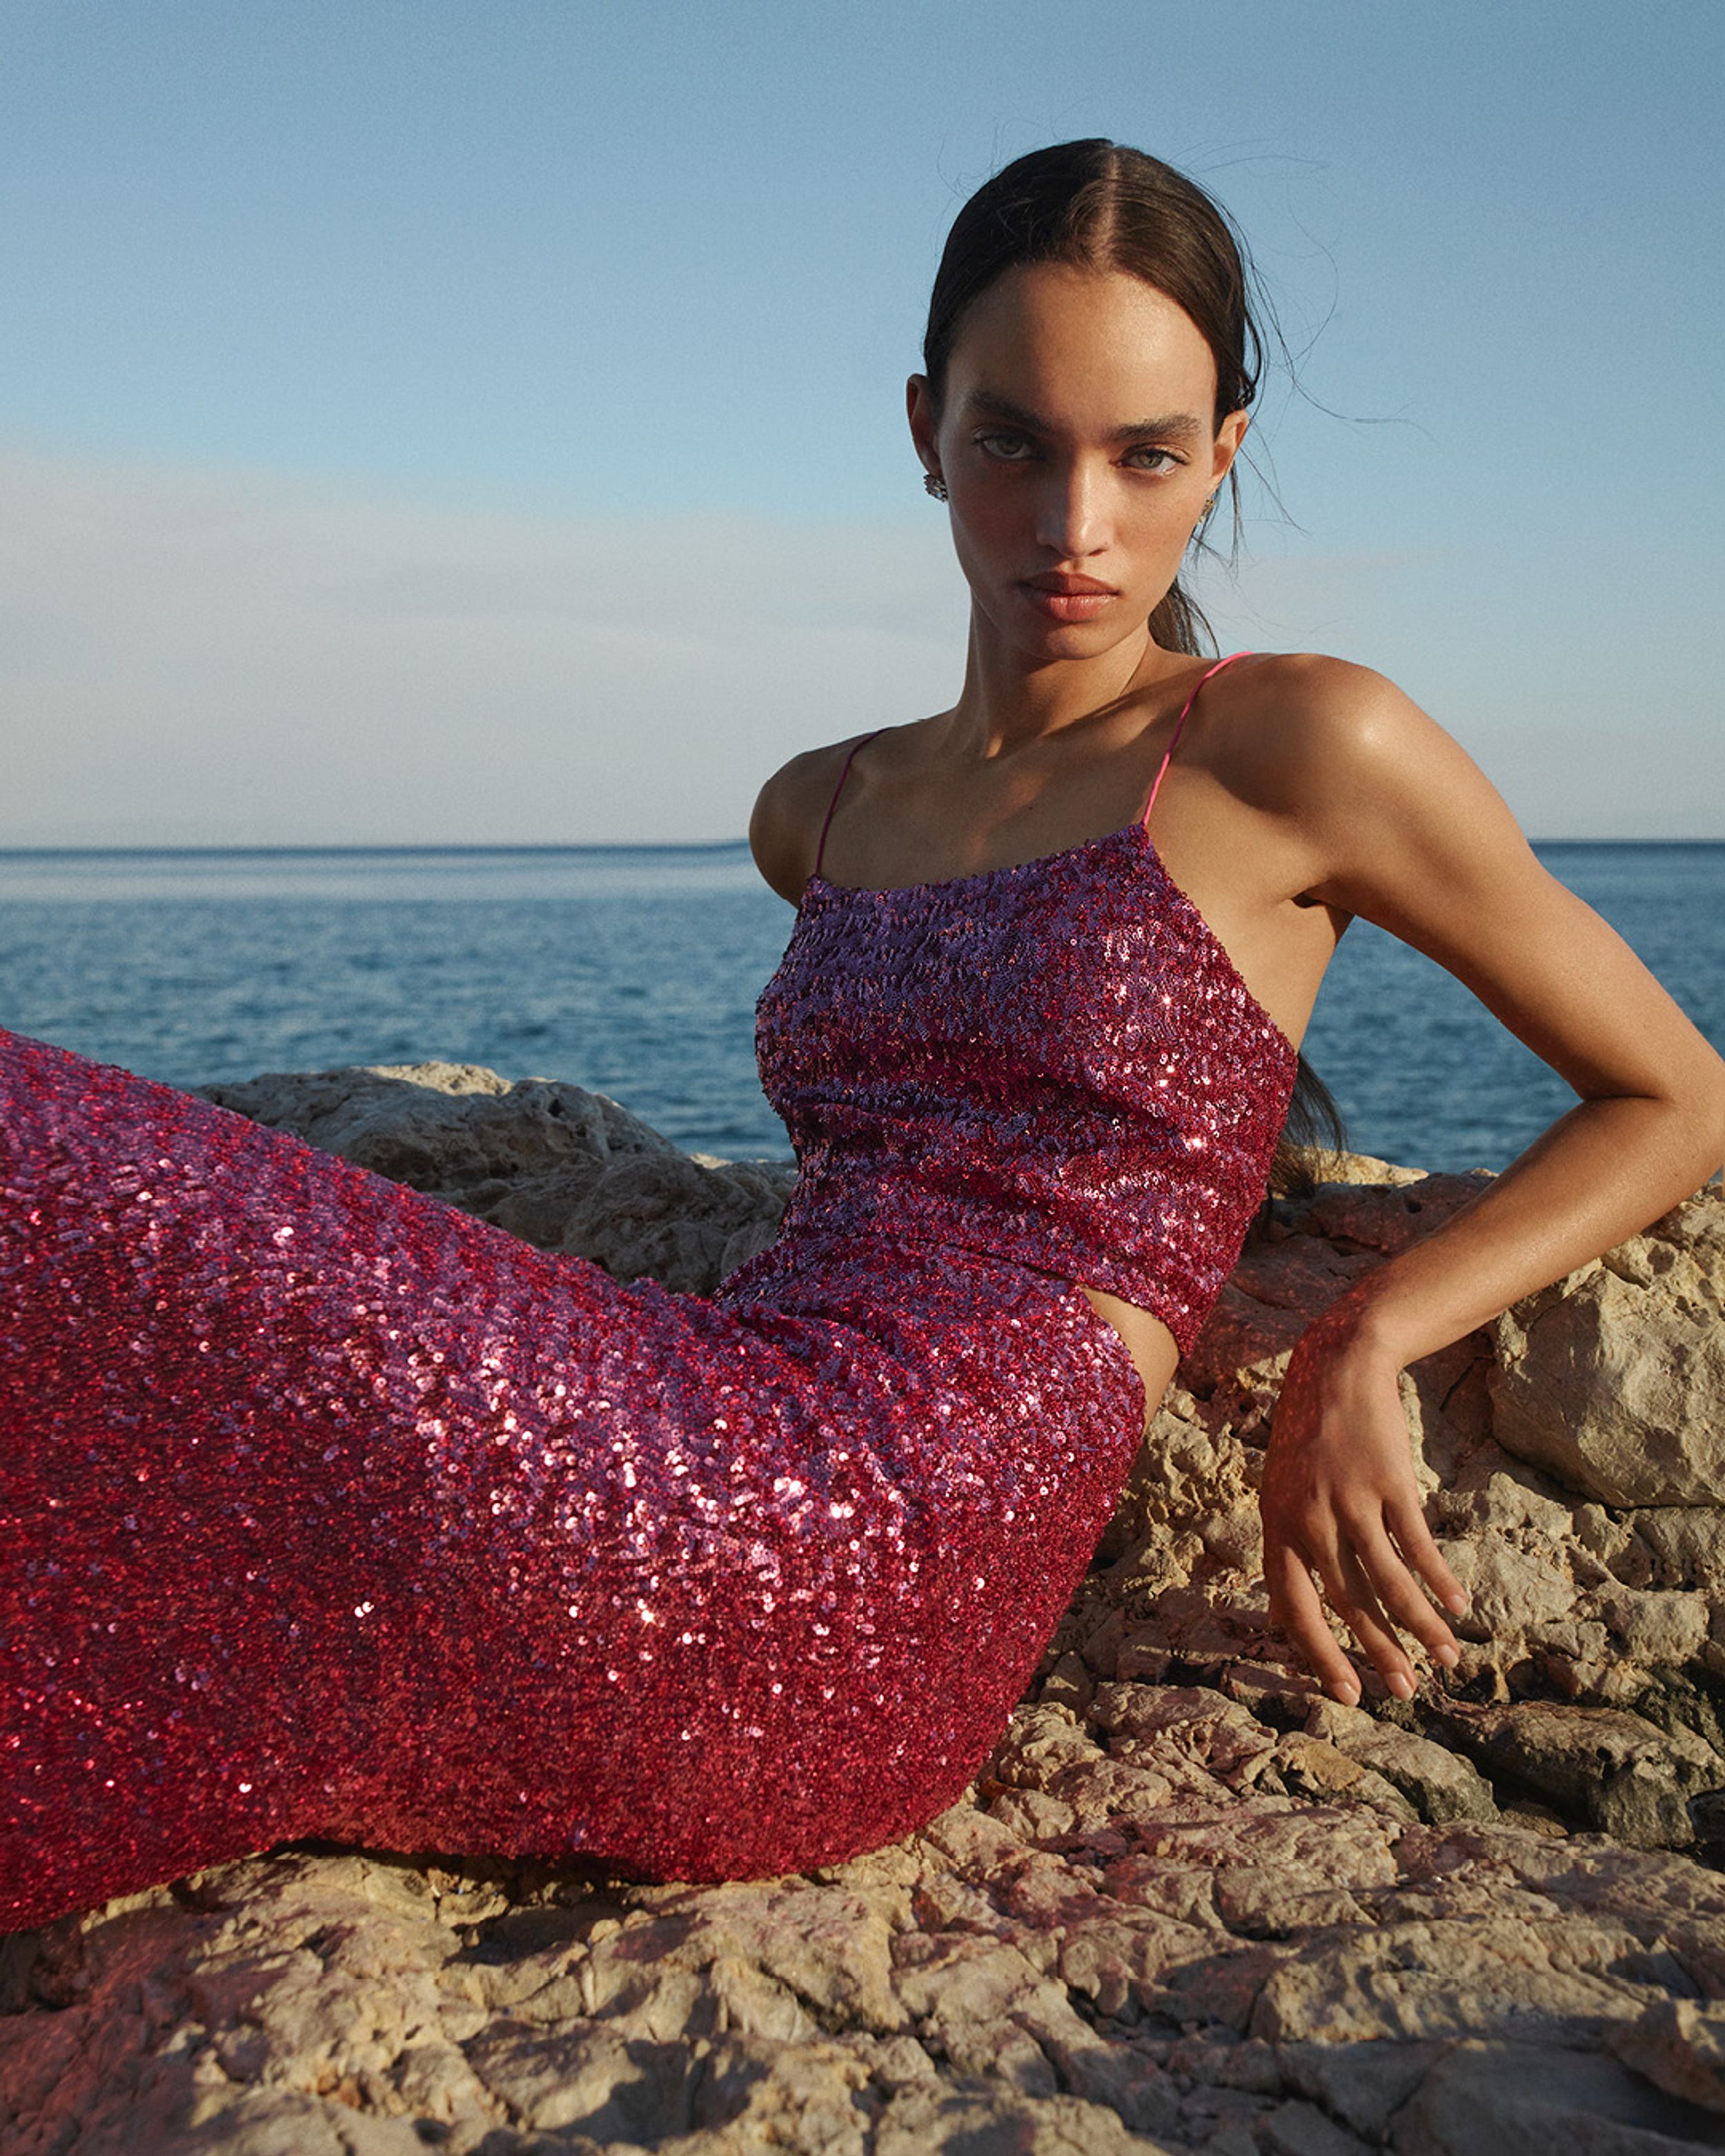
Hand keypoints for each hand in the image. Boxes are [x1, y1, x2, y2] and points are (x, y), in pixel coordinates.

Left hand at [1260, 1297, 1468, 1704]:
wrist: (1336, 1368)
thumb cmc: (1307, 1437)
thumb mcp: (1279, 1491)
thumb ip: (1286, 1549)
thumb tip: (1285, 1615)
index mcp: (1277, 1526)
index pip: (1294, 1607)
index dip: (1321, 1654)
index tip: (1348, 1694)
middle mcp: (1309, 1519)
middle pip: (1347, 1602)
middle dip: (1380, 1653)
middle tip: (1406, 1693)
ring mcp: (1349, 1500)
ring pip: (1388, 1581)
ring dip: (1421, 1627)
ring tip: (1447, 1659)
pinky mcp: (1389, 1482)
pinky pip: (1417, 1545)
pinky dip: (1439, 1580)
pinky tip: (1457, 1606)